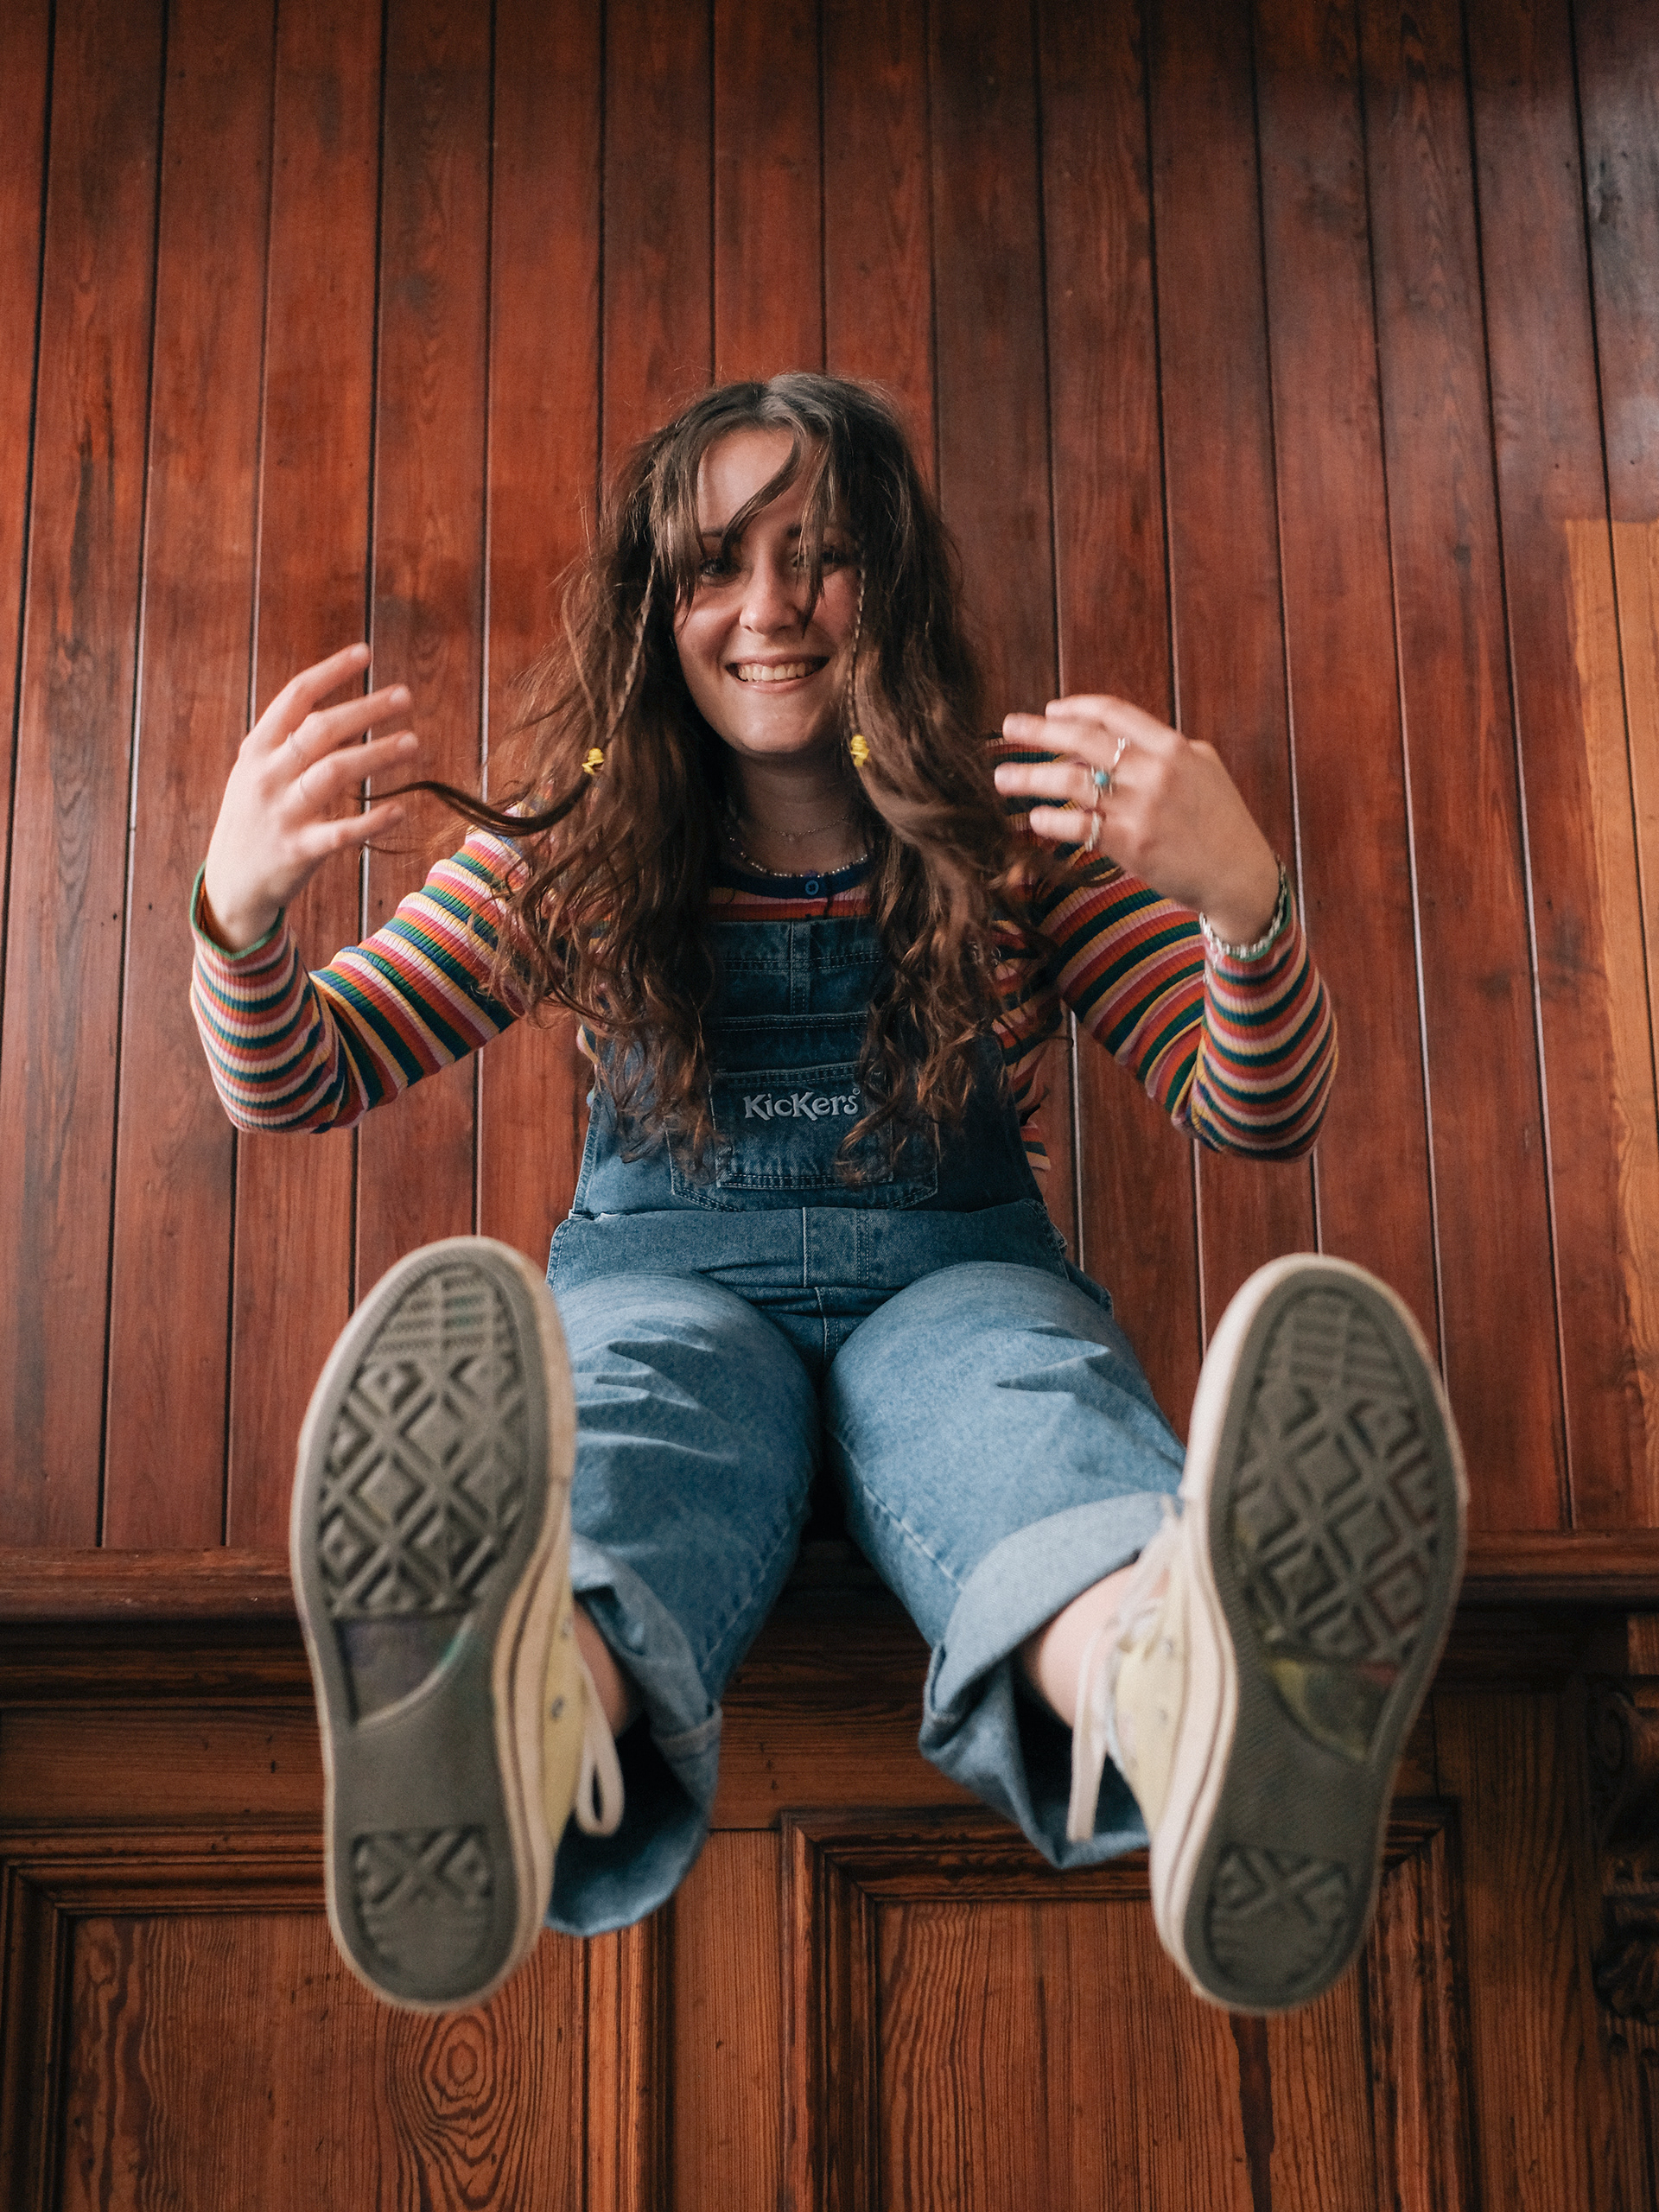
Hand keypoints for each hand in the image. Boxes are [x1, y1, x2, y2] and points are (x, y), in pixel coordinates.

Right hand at [200, 643, 419, 950]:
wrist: (229, 884)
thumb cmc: (255, 820)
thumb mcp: (257, 774)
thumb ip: (290, 743)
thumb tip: (343, 710)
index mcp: (258, 749)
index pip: (295, 696)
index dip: (331, 672)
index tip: (366, 654)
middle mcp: (267, 774)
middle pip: (320, 729)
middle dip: (365, 709)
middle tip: (405, 696)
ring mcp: (281, 812)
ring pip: (333, 772)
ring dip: (376, 754)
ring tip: (413, 742)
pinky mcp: (298, 850)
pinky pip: (340, 832)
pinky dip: (372, 820)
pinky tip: (400, 810)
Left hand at [994, 694, 1280, 943]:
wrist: (1240, 875)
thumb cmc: (1222, 823)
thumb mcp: (1204, 769)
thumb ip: (1164, 750)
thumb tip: (1117, 740)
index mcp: (1172, 746)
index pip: (1113, 713)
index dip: (1076, 707)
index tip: (1049, 709)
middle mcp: (1154, 771)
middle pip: (1083, 740)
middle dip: (1038, 732)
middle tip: (1008, 727)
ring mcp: (1141, 808)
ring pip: (1072, 783)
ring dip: (1031, 778)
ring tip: (1002, 778)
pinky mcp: (1131, 844)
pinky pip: (1079, 827)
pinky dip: (1051, 821)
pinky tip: (1034, 818)